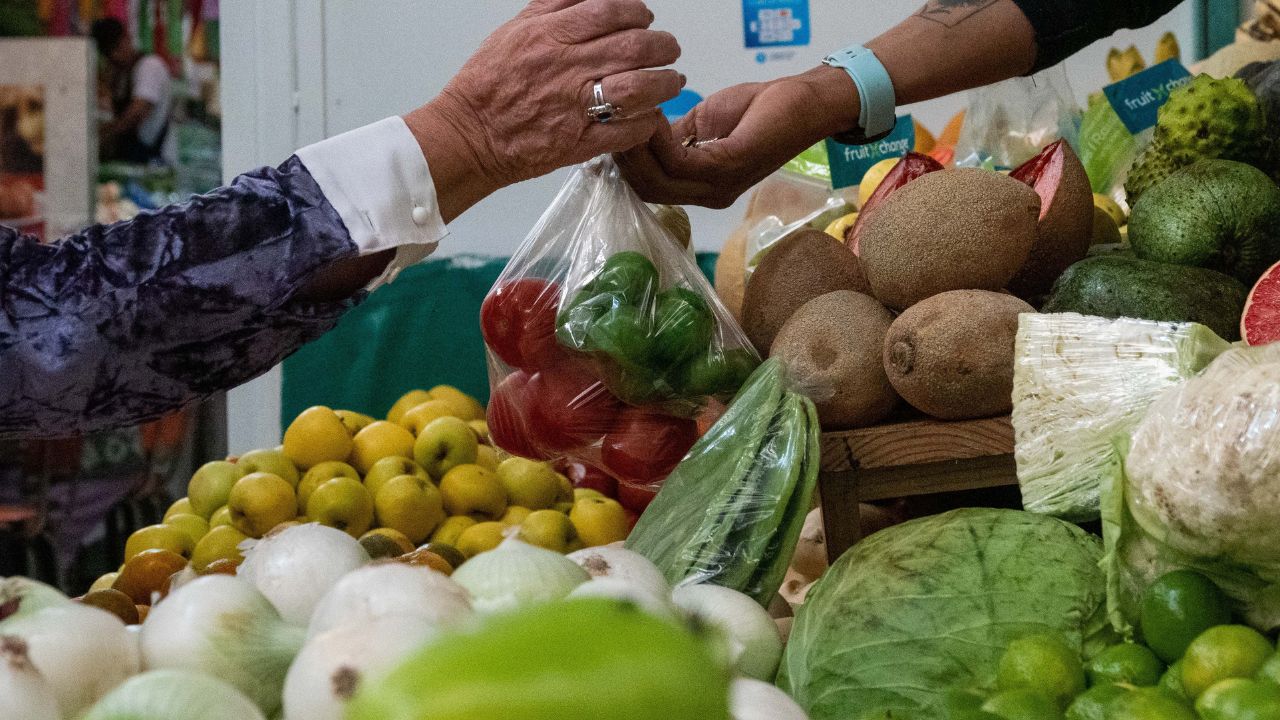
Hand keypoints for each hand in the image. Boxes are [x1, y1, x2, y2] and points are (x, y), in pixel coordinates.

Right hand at [404, 0, 682, 219]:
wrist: (469, 134)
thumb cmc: (488, 84)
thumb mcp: (515, 29)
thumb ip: (555, 7)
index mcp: (550, 36)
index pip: (611, 10)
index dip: (638, 11)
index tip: (645, 18)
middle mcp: (567, 68)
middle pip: (635, 46)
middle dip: (663, 45)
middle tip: (668, 49)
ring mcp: (576, 107)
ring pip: (640, 88)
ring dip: (665, 83)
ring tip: (671, 82)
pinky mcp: (580, 143)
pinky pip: (628, 130)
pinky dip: (647, 121)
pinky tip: (650, 115)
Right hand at [617, 65, 858, 208]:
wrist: (802, 103)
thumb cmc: (759, 110)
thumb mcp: (703, 124)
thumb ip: (673, 138)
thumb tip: (640, 136)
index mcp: (703, 187)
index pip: (650, 188)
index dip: (625, 165)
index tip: (609, 134)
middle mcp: (708, 195)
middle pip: (647, 190)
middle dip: (624, 158)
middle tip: (613, 122)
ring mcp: (718, 186)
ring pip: (657, 181)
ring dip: (637, 147)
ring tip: (630, 115)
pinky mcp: (727, 167)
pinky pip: (678, 161)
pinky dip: (658, 139)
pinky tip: (653, 116)